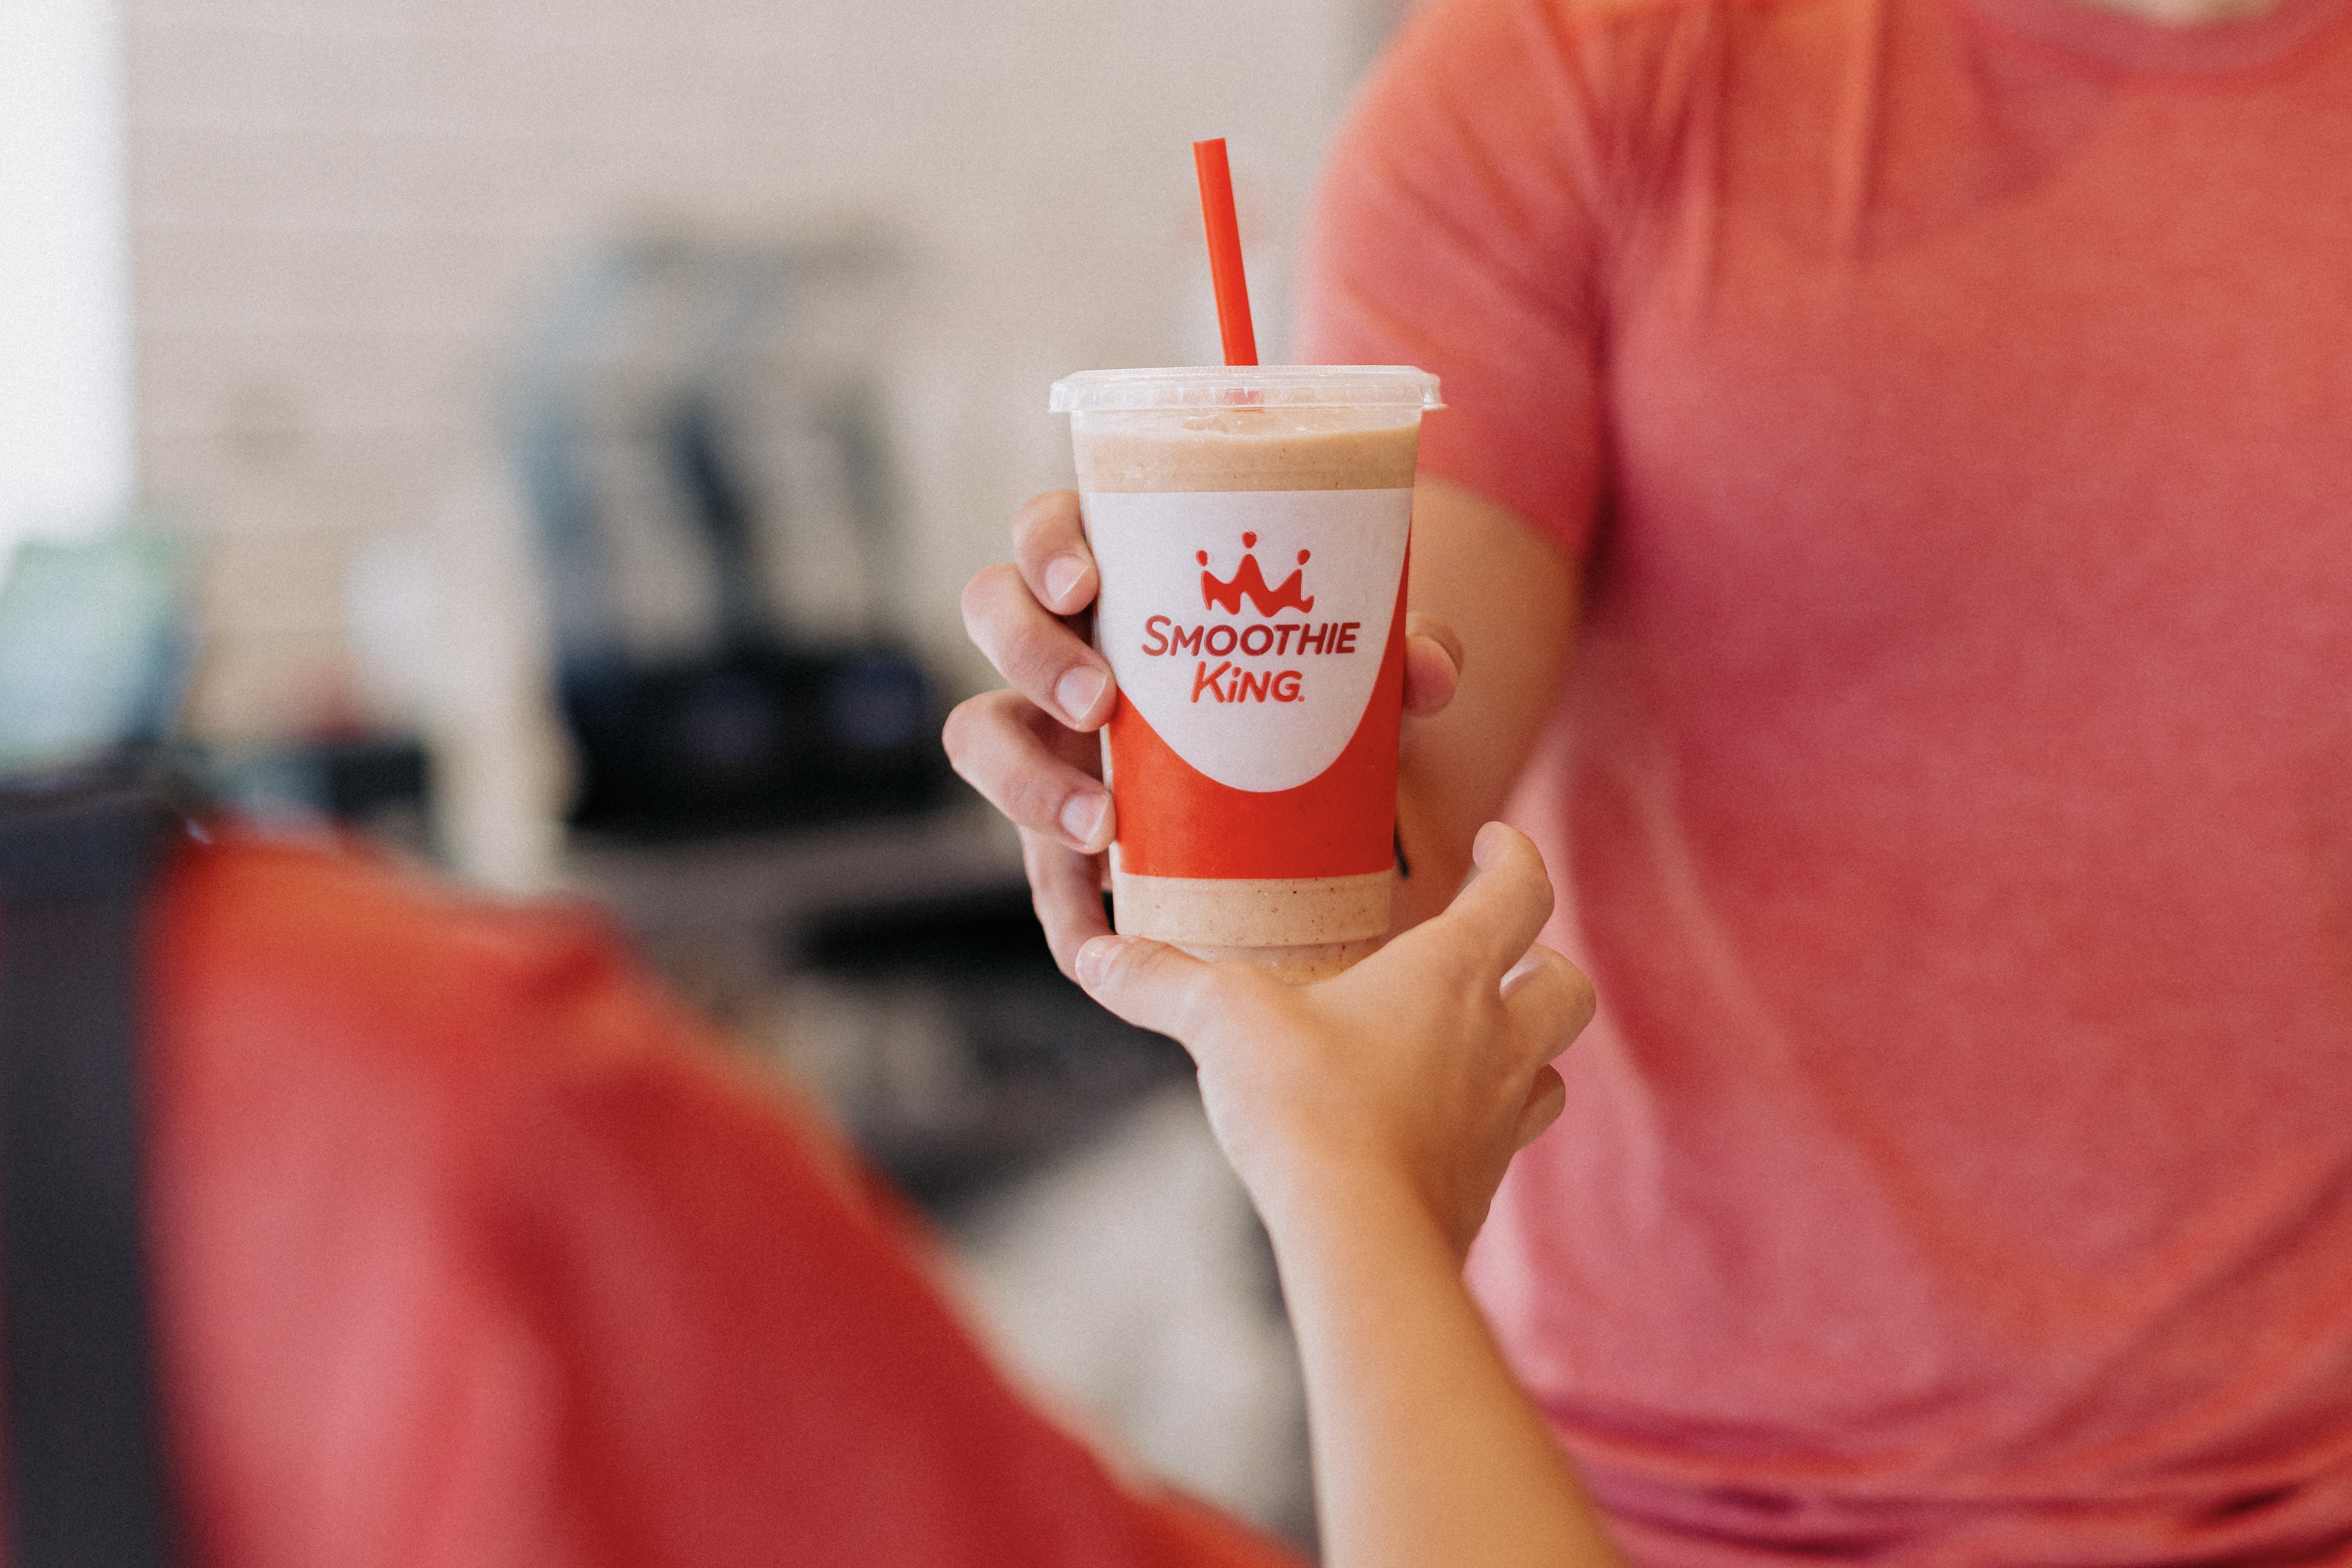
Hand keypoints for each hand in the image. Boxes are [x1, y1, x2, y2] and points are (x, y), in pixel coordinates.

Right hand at [944, 489, 1465, 977]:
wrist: (1304, 788)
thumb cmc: (1305, 689)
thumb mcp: (1353, 669)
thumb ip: (1396, 656)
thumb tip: (1426, 671)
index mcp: (1120, 577)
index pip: (1048, 530)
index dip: (1047, 546)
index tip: (1088, 585)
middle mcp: (1065, 644)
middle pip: (991, 611)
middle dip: (1030, 654)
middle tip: (1102, 704)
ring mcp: (1046, 732)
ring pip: (980, 733)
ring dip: (1025, 779)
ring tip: (1100, 824)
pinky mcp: (1055, 825)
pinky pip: (1032, 868)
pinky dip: (1060, 909)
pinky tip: (1092, 946)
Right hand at [1073, 823, 1593, 1258]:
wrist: (1358, 1238)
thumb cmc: (1306, 1109)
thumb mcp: (1222, 1023)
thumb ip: (1162, 983)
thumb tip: (1097, 958)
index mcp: (1451, 975)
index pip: (1522, 889)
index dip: (1515, 855)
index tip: (1496, 841)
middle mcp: (1496, 1039)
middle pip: (1567, 982)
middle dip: (1544, 958)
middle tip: (1498, 949)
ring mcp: (1500, 1117)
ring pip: (1554, 1064)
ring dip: (1530, 1044)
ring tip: (1476, 1037)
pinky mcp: (1483, 1183)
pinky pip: (1513, 1137)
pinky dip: (1493, 1117)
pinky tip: (1440, 1119)